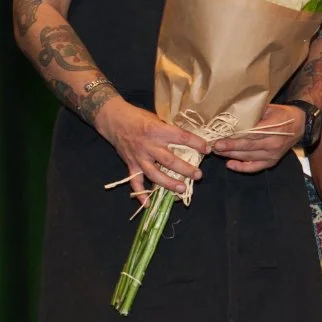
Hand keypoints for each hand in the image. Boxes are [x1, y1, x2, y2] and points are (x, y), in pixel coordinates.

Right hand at [93, 98, 209, 207]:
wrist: (114, 119)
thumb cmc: (138, 117)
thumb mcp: (156, 119)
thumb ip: (170, 131)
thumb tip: (189, 141)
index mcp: (158, 130)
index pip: (181, 137)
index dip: (196, 144)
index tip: (207, 149)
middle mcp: (149, 145)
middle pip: (170, 160)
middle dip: (186, 169)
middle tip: (198, 175)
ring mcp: (139, 157)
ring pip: (155, 174)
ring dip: (169, 183)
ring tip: (182, 189)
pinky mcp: (131, 164)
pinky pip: (135, 181)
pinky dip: (141, 194)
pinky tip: (148, 204)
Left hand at [213, 102, 305, 174]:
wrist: (300, 125)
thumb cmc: (282, 114)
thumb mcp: (269, 108)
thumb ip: (253, 113)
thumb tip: (232, 114)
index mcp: (273, 128)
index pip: (250, 134)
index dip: (234, 137)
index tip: (219, 137)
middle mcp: (273, 144)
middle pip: (247, 147)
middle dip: (229, 147)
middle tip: (214, 146)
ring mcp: (272, 155)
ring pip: (248, 157)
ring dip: (231, 155)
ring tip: (218, 152)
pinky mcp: (272, 162)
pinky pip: (255, 167)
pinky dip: (242, 167)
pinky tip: (230, 164)